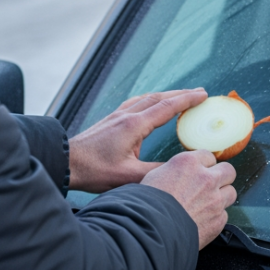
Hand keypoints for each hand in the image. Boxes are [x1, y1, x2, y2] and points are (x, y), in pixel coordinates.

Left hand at [68, 88, 206, 193]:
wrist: (66, 162)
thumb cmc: (93, 170)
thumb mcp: (129, 177)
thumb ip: (156, 172)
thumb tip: (179, 168)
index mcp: (134, 126)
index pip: (167, 107)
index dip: (187, 100)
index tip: (203, 95)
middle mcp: (126, 115)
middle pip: (159, 97)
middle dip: (181, 94)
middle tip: (199, 92)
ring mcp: (117, 115)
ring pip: (147, 98)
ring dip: (166, 95)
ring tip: (180, 96)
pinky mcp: (111, 120)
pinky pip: (136, 102)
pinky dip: (150, 99)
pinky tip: (150, 103)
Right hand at [141, 150, 236, 247]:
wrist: (151, 232)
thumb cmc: (147, 204)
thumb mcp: (155, 176)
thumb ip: (175, 170)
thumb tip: (181, 173)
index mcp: (188, 163)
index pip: (208, 156)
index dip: (204, 165)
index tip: (199, 171)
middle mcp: (206, 179)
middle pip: (228, 171)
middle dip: (221, 176)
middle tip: (211, 185)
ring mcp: (215, 200)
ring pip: (231, 192)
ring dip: (222, 196)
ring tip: (208, 204)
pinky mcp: (218, 220)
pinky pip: (224, 214)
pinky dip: (215, 217)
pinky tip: (202, 220)